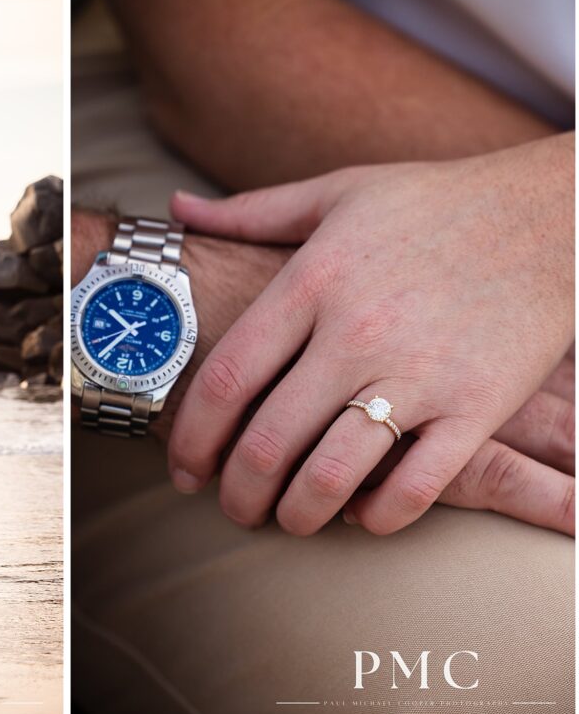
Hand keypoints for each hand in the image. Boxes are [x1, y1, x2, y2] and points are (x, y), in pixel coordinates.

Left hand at [72, 208, 574, 533]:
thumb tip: (172, 209)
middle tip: (231, 508)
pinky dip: (380, 515)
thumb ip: (249, 210)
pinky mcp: (479, 404)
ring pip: (334, 474)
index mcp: (313, 281)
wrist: (553, 210)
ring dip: (297, 515)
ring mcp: (420, 372)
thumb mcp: (335, 193)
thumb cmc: (434, 203)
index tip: (181, 467)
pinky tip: (360, 514)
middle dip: (236, 492)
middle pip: (268, 440)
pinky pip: (417, 485)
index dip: (191, 435)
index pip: (227, 378)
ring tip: (287, 520)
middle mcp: (357, 331)